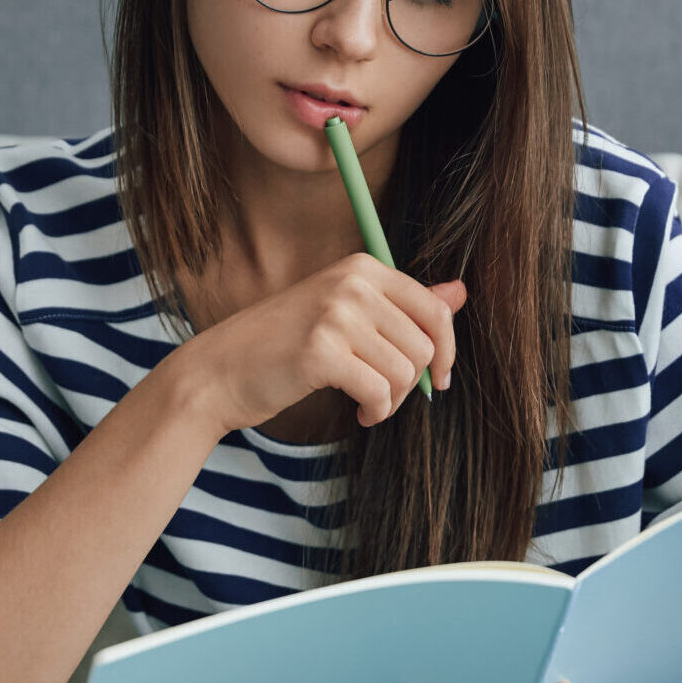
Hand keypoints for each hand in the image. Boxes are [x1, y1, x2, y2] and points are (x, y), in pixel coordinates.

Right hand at [166, 251, 464, 432]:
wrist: (220, 371)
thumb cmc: (284, 346)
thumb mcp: (346, 315)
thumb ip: (404, 305)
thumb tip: (461, 291)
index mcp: (362, 268)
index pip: (435, 309)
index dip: (446, 351)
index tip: (438, 379)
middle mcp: (351, 283)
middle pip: (423, 346)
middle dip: (411, 384)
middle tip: (384, 397)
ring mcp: (335, 314)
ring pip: (404, 373)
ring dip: (391, 401)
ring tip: (366, 405)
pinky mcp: (321, 351)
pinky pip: (379, 392)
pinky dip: (375, 412)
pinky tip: (358, 414)